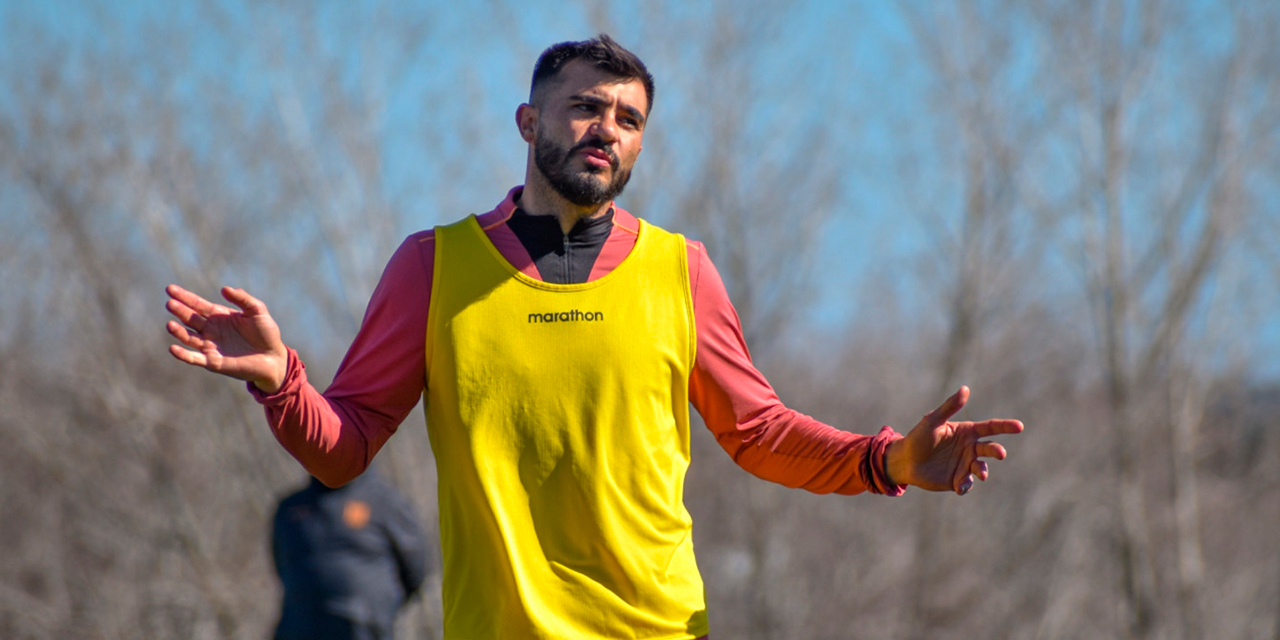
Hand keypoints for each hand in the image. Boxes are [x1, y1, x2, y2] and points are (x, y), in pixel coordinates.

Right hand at [165, 284, 288, 392]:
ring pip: (189, 338)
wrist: (274, 357)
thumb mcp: (258, 311)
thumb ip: (243, 299)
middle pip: (190, 319)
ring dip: (178, 332)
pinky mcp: (213, 362)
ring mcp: (210, 346)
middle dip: (179, 311)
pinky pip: (194, 358)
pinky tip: (173, 348)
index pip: (197, 304)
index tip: (170, 289)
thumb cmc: (266, 333)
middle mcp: (211, 330)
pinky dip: (183, 355)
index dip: (184, 297)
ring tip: (170, 324)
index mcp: (219, 316)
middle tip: (170, 303)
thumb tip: (225, 289)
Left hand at [885, 386, 1023, 494]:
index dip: (1005, 426)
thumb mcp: (932, 421)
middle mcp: (970, 448)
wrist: (904, 460)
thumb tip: (965, 389)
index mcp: (967, 432)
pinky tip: (959, 487)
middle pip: (989, 449)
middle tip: (1001, 454)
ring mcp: (964, 465)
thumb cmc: (918, 437)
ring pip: (980, 468)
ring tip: (980, 473)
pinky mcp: (957, 480)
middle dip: (997, 451)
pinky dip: (965, 486)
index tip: (1019, 426)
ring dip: (982, 470)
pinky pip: (966, 484)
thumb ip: (949, 407)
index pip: (990, 428)